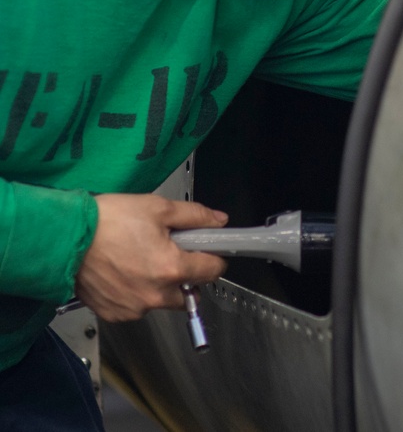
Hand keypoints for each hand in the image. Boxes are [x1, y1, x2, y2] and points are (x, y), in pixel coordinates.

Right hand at [75, 193, 228, 321]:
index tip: (206, 250)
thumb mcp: (158, 208)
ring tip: (142, 261)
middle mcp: (156, 294)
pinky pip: (138, 308)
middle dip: (187, 276)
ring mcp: (135, 308)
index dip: (213, 256)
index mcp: (172, 268)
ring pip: (163, 301)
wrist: (64, 237)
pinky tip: (125, 273)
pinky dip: (137, 294)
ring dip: (161, 287)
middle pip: (191, 293)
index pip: (213, 271)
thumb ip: (195, 216)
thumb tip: (218, 221)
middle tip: (172, 255)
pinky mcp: (116, 314)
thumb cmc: (107, 221)